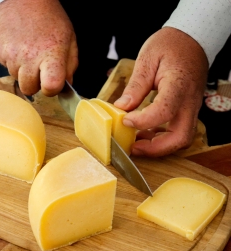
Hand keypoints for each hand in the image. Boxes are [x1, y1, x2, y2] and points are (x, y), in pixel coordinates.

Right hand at [0, 0, 77, 96]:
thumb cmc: (48, 16)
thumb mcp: (68, 37)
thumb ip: (70, 64)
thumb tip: (66, 85)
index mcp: (50, 55)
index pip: (50, 87)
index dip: (52, 89)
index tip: (52, 81)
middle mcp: (29, 58)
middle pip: (29, 90)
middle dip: (35, 82)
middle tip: (38, 67)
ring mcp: (11, 57)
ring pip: (16, 78)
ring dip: (23, 70)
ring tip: (27, 50)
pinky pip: (6, 66)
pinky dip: (12, 60)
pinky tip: (18, 45)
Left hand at [114, 27, 208, 156]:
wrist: (191, 40)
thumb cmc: (170, 45)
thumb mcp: (148, 59)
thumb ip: (136, 86)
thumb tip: (121, 107)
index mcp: (178, 85)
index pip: (164, 111)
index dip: (143, 121)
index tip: (125, 120)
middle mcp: (189, 101)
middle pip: (180, 137)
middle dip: (155, 148)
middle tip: (132, 147)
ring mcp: (191, 108)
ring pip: (181, 139)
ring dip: (158, 147)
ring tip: (135, 142)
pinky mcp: (187, 110)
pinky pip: (178, 131)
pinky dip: (161, 139)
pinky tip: (144, 134)